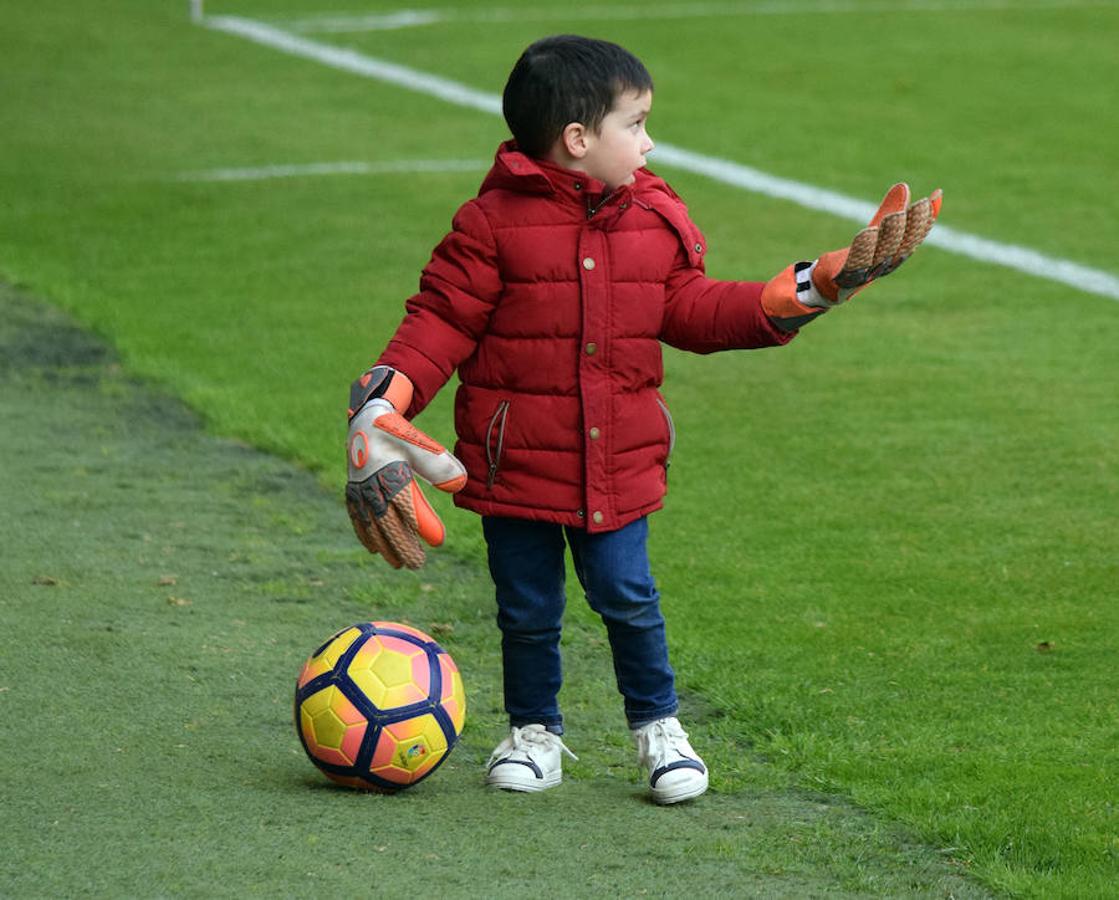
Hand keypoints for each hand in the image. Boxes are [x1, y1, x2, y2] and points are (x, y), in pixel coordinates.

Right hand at [345, 366, 466, 568]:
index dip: (423, 527)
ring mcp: (360, 490)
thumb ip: (439, 464)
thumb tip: (459, 483)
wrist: (367, 417)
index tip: (438, 542)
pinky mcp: (353, 490)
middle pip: (388, 524)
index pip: (408, 508)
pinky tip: (372, 548)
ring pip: (372, 525)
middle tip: (417, 564)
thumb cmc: (398, 432)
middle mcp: (374, 486)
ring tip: (397, 564)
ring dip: (384, 546)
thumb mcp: (422, 444)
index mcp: (392, 475)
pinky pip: (357, 517)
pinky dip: (364, 534)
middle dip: (402, 546)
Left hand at [812, 183, 942, 303]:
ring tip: (896, 215)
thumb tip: (904, 185)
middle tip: (921, 204)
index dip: (926, 218)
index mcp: (896, 255)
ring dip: (891, 234)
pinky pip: (857, 262)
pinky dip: (865, 247)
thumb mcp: (877, 232)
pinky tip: (868, 232)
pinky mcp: (846, 277)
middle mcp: (885, 266)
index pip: (915, 236)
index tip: (935, 196)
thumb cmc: (859, 257)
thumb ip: (890, 210)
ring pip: (882, 253)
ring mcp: (867, 274)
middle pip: (902, 245)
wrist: (829, 285)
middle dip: (913, 225)